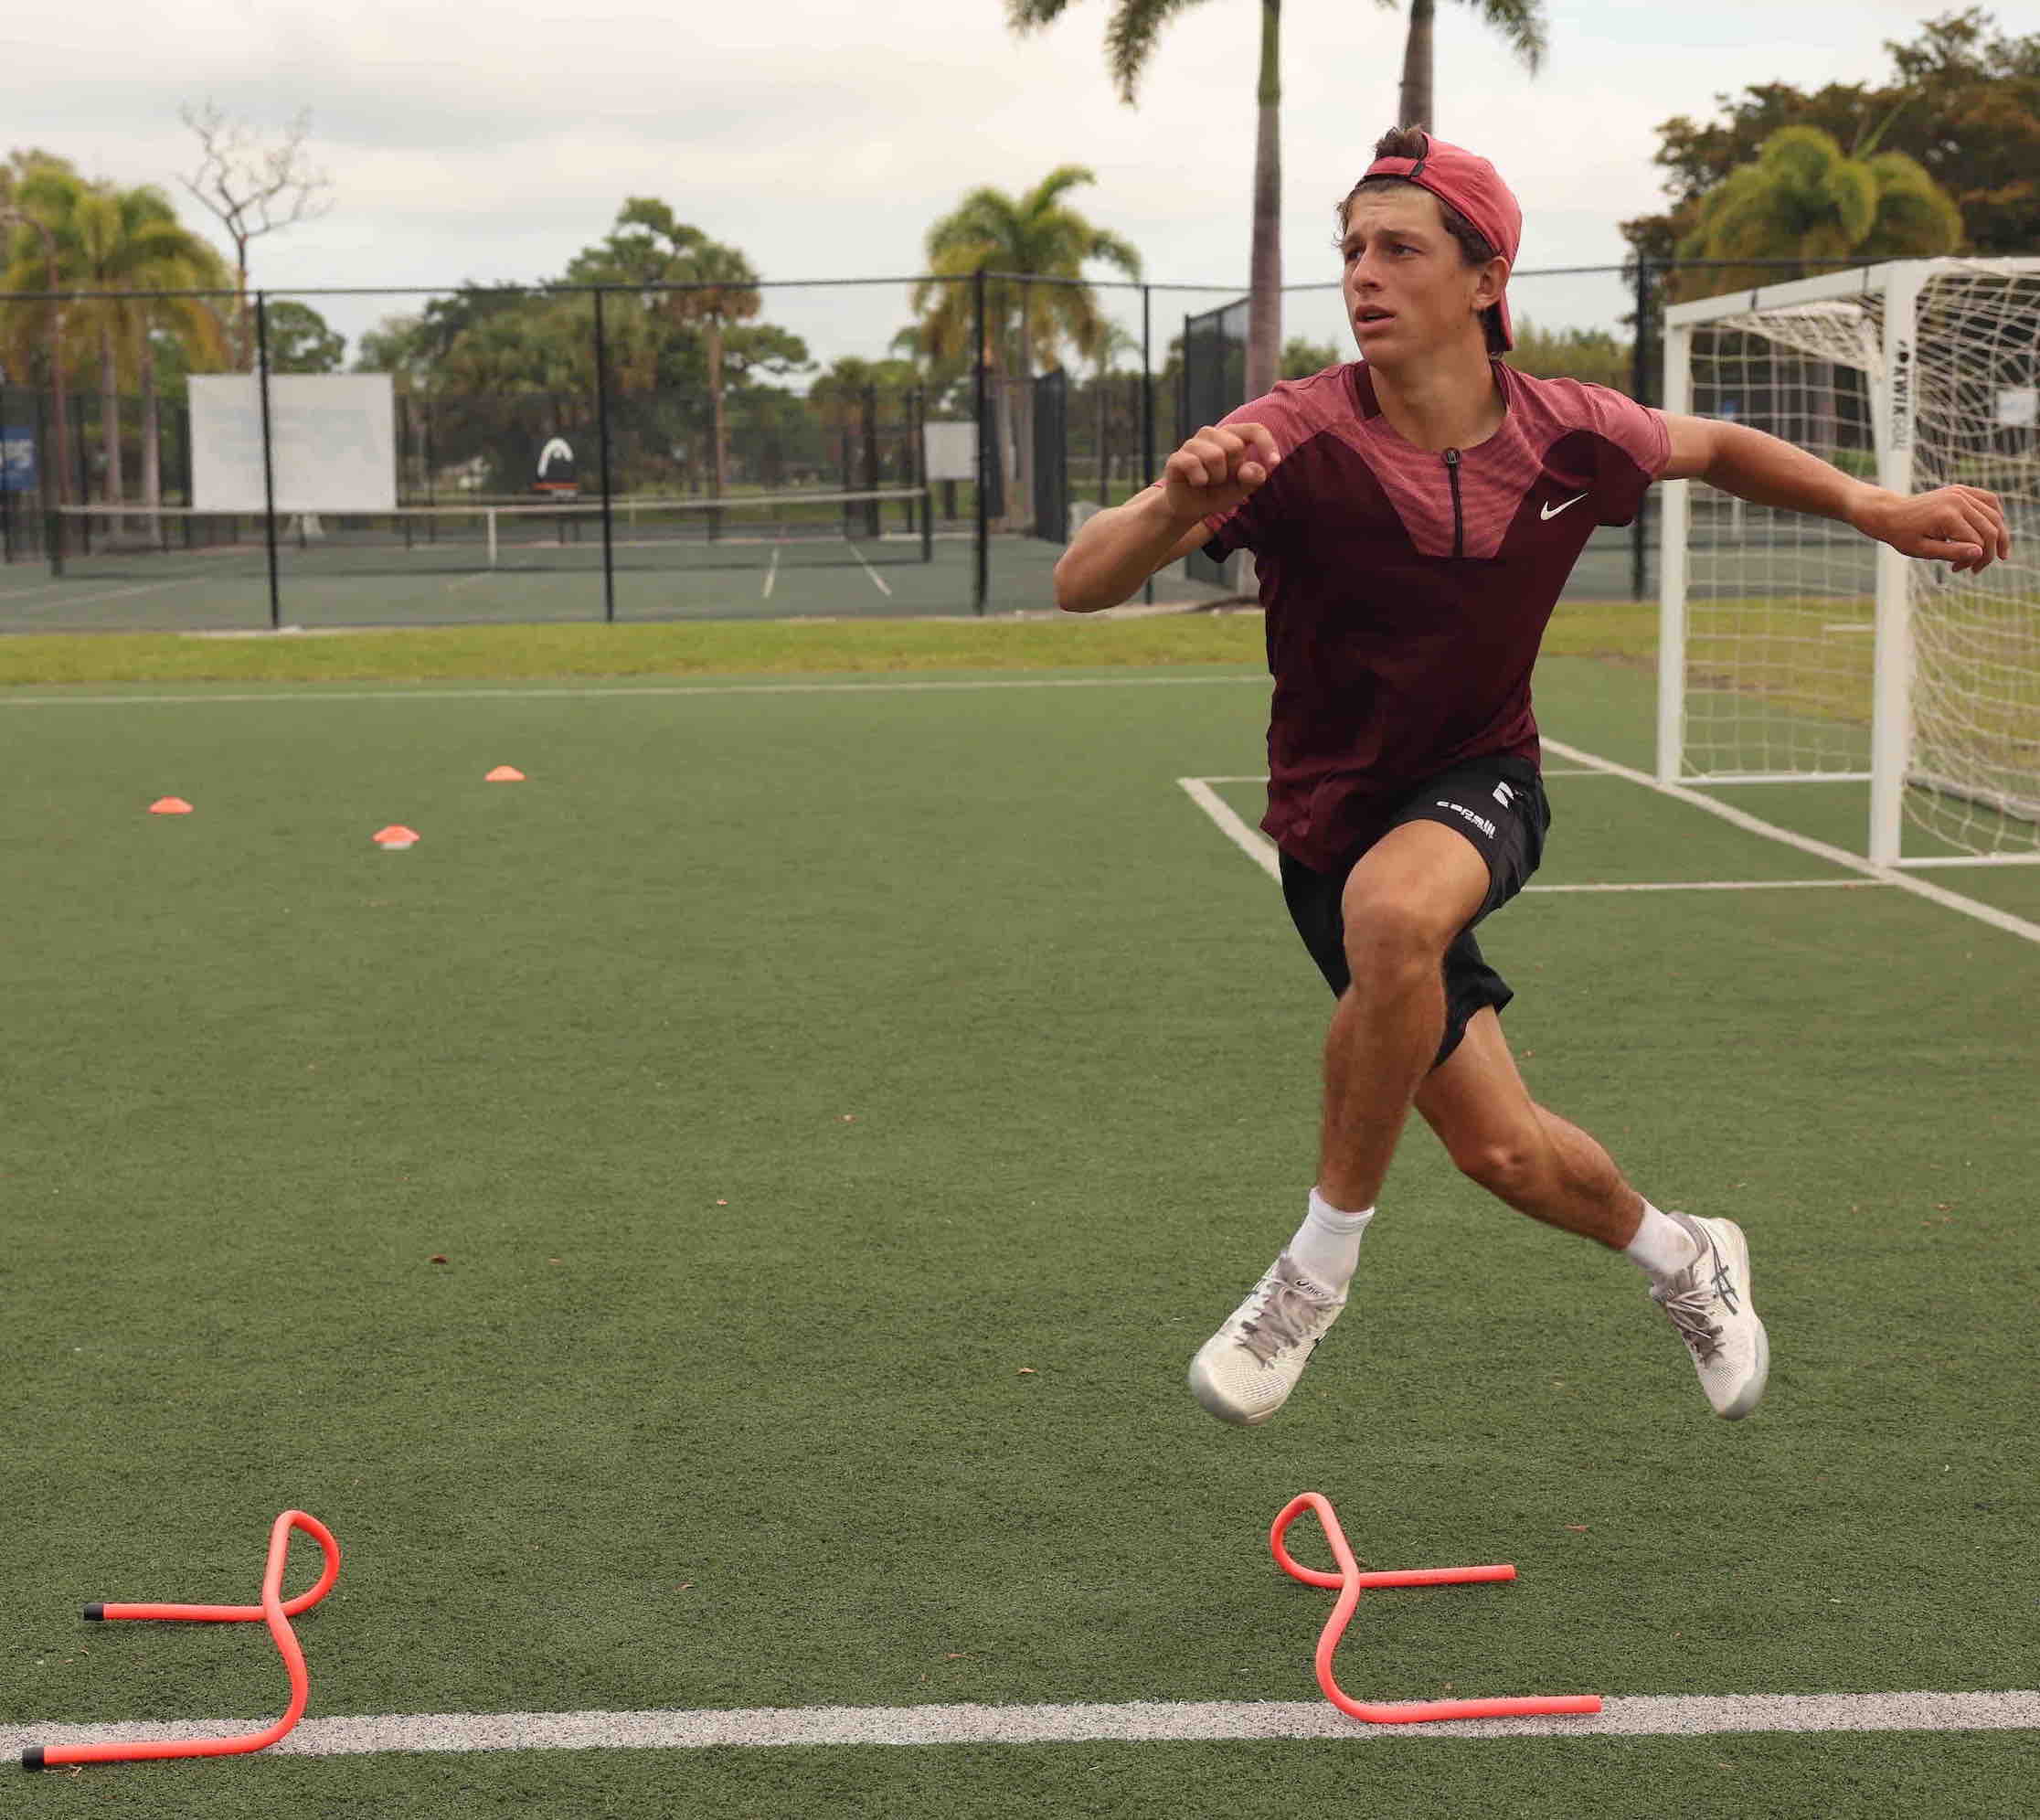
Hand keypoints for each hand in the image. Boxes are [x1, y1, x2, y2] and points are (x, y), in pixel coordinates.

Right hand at [1161, 422, 1280, 522]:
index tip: (1274, 463)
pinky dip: (1199, 480)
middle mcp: (1212, 435)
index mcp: (1232, 437)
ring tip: (1208, 482)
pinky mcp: (1177, 457)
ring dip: (1215, 478)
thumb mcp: (1242, 489)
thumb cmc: (1218, 493)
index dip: (1267, 444)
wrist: (1190, 508)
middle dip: (1232, 470)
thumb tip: (1253, 469)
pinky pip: (1193, 464)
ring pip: (1215, 456)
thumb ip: (1252, 479)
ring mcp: (1192, 444)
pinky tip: (1195, 483)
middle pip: (1234, 446)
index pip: (1254, 430)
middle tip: (1222, 480)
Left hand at [1856, 484, 2011, 573]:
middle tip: (1976, 569)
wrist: (1890, 513)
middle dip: (1989, 553)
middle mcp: (1958, 500)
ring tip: (1997, 553)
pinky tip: (1993, 530)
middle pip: (1990, 529)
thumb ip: (1951, 552)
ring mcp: (1961, 492)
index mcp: (1948, 516)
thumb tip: (1980, 552)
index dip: (1974, 560)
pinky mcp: (1961, 489)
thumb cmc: (1902, 535)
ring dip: (1999, 536)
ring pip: (1995, 515)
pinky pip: (1989, 500)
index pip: (1977, 543)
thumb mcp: (1922, 550)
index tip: (1958, 570)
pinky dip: (1995, 515)